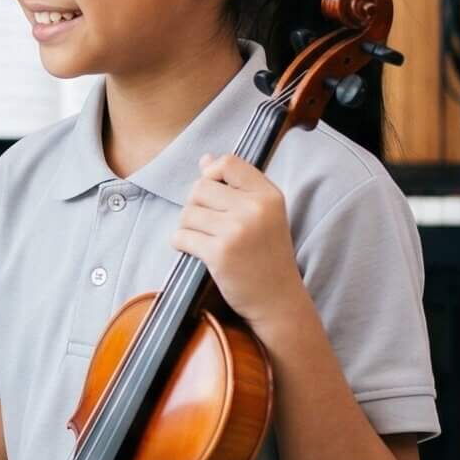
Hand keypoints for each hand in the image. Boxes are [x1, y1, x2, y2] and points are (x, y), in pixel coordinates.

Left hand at [171, 152, 308, 331]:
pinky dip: (181, 243)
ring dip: (188, 226)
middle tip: (207, 225)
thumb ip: (236, 185)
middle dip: (196, 205)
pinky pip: (181, 236)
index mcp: (269, 195)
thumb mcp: (263, 214)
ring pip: (188, 212)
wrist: (278, 300)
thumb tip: (205, 159)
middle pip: (200, 188)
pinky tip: (196, 251)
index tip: (212, 194)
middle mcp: (255, 209)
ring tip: (204, 239)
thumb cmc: (267, 255)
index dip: (211, 174)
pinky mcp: (220, 253)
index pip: (228, 163)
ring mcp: (237, 231)